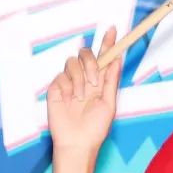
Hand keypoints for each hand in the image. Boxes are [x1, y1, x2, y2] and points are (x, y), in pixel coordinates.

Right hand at [47, 27, 121, 153]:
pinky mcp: (56, 88)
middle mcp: (85, 79)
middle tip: (94, 80)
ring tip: (81, 97)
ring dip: (79, 78)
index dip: (108, 43)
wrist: (77, 143)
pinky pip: (61, 76)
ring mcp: (69, 83)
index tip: (113, 29)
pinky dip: (68, 87)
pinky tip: (70, 100)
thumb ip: (111, 81)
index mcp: (99, 82)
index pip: (104, 57)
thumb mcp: (109, 104)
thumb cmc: (95, 128)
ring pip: (72, 63)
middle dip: (91, 62)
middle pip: (86, 54)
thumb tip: (116, 60)